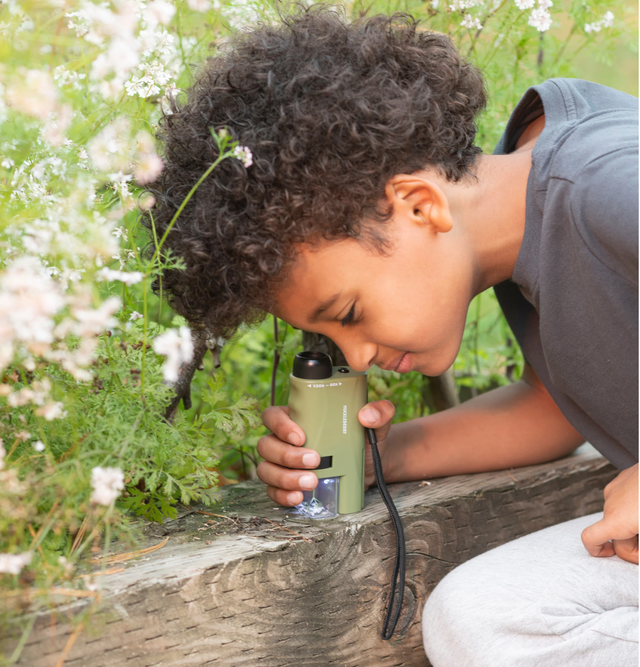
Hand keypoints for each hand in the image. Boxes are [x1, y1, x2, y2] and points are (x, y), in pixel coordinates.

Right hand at [256, 400, 394, 506]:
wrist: (369, 466)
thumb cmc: (364, 438)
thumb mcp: (375, 423)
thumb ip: (379, 412)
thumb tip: (367, 415)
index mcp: (297, 417)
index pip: (272, 416)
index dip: (280, 425)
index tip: (301, 437)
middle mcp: (283, 440)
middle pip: (266, 445)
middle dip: (287, 456)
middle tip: (315, 461)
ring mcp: (282, 464)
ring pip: (266, 469)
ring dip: (285, 478)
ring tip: (312, 482)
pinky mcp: (287, 485)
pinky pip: (273, 491)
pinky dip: (282, 495)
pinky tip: (299, 497)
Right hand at [581, 463, 637, 563]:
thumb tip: (638, 554)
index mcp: (617, 520)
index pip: (590, 539)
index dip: (596, 551)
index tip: (611, 556)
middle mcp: (610, 504)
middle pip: (613, 532)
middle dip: (631, 544)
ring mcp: (616, 487)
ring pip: (618, 514)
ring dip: (633, 524)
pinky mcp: (624, 476)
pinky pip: (623, 498)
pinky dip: (634, 508)